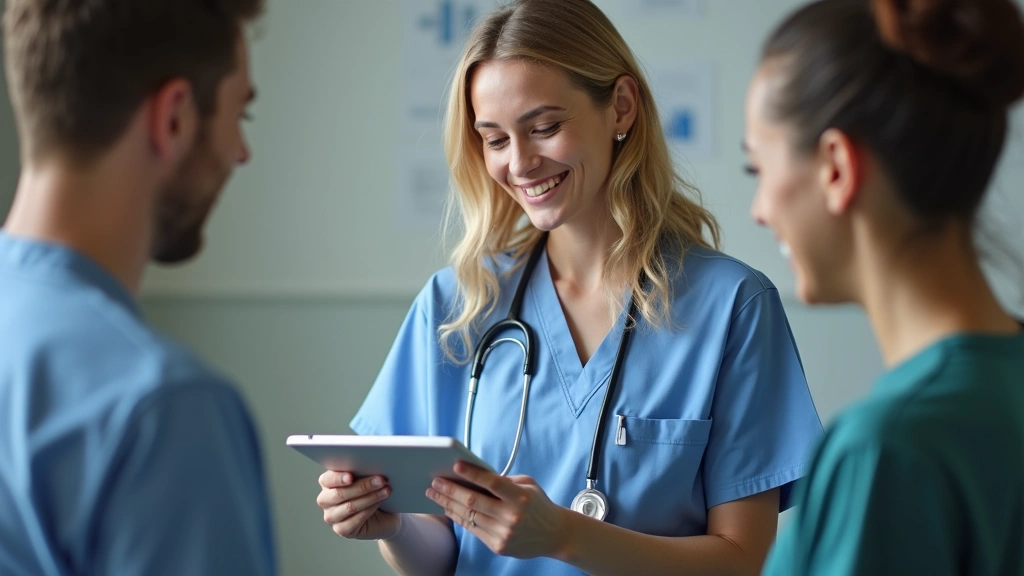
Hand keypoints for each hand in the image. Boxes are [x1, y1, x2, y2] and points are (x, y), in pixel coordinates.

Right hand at [317, 471, 399, 539]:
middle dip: (363, 486)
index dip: (338, 478)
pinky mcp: (341, 529)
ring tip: (386, 490)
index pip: (327, 480)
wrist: (384, 514)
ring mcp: (332, 517)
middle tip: (381, 480)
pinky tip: (379, 503)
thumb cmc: (373, 491)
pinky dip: (369, 510)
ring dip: (371, 497)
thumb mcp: (367, 478)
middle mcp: (325, 500)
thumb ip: (362, 472)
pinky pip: (355, 520)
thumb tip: (371, 466)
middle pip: (340, 494)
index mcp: (327, 483)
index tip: (351, 476)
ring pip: (350, 507)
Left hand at [425, 461, 569, 558]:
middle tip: (435, 481)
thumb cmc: (538, 505)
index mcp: (520, 497)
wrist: (555, 535)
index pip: (492, 482)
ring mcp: (503, 533)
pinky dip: (458, 517)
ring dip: (448, 503)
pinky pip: (473, 529)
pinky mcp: (498, 546)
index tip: (455, 465)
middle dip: (450, 490)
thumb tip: (474, 475)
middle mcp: (511, 516)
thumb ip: (504, 480)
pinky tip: (448, 508)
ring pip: (469, 516)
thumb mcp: (528, 485)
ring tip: (434, 494)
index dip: (472, 473)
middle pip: (473, 501)